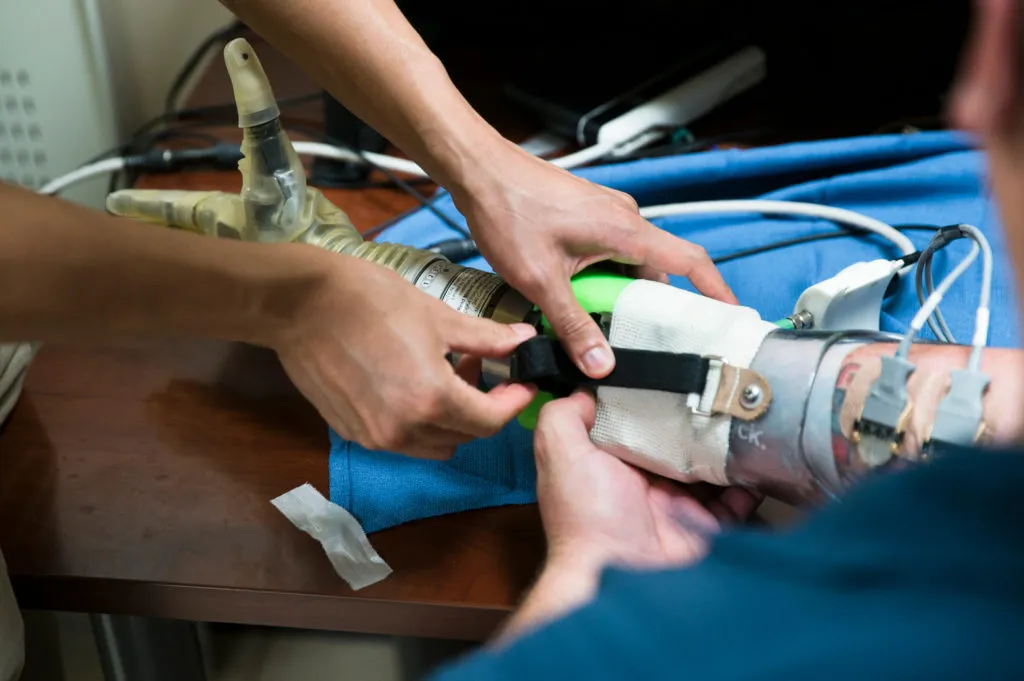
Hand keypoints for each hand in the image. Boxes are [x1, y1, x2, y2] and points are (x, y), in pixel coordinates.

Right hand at [274, 253, 537, 458]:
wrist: (298, 303)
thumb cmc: (369, 299)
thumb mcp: (437, 315)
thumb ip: (485, 337)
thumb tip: (525, 340)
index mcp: (431, 400)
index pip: (491, 421)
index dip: (514, 402)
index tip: (523, 382)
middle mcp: (404, 430)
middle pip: (465, 437)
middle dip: (484, 408)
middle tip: (482, 368)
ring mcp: (375, 437)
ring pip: (435, 445)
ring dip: (452, 420)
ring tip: (446, 376)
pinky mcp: (353, 433)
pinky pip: (402, 441)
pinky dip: (420, 422)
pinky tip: (412, 384)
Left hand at [451, 143, 736, 378]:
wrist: (479, 169)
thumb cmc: (509, 210)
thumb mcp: (541, 280)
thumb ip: (573, 325)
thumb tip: (599, 363)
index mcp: (626, 231)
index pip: (690, 261)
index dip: (715, 291)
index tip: (730, 315)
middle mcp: (624, 218)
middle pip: (655, 270)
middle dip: (650, 306)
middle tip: (642, 340)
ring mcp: (605, 212)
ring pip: (628, 261)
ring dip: (618, 291)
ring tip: (597, 321)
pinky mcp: (586, 213)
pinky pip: (609, 250)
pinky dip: (602, 275)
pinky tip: (574, 294)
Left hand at [498, 391, 758, 640]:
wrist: (616, 573)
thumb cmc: (585, 515)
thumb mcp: (560, 452)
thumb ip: (565, 415)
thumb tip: (585, 389)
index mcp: (610, 463)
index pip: (635, 423)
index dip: (653, 401)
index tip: (678, 373)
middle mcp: (643, 482)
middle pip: (678, 443)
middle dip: (699, 423)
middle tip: (725, 395)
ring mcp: (676, 505)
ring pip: (710, 469)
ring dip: (728, 450)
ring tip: (750, 422)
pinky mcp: (703, 527)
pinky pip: (734, 503)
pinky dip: (748, 486)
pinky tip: (758, 465)